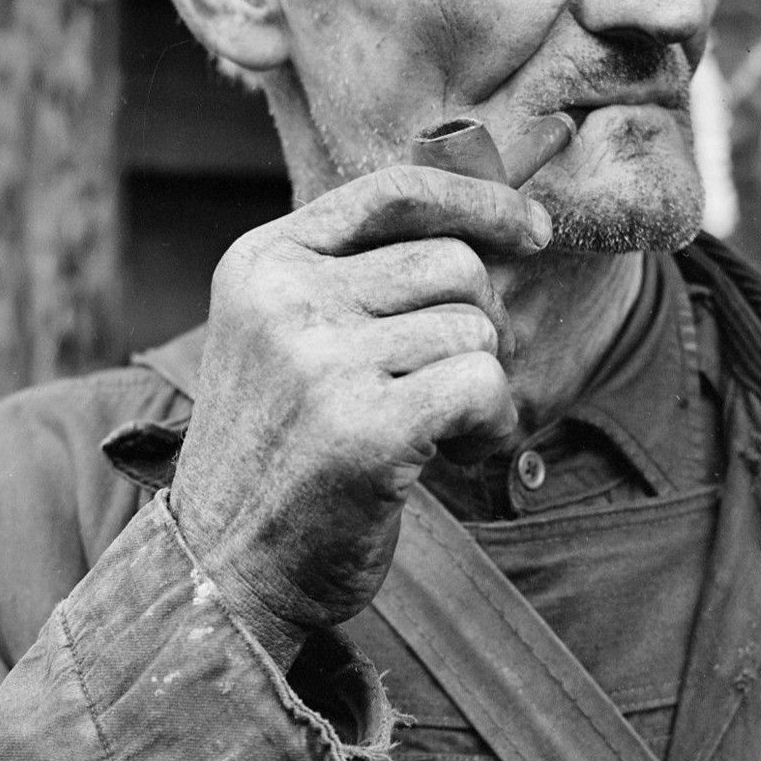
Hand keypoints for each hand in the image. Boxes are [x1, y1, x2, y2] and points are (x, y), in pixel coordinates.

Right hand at [171, 162, 551, 657]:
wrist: (226, 567)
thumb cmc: (280, 451)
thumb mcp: (286, 336)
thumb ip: (356, 275)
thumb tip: (496, 225)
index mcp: (261, 261)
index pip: (394, 192)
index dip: (480, 202)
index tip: (533, 232)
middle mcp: (284, 299)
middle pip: (454, 264)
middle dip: (475, 326)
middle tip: (440, 388)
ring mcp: (320, 361)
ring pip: (475, 329)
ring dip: (480, 387)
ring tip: (430, 431)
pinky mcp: (365, 428)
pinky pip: (484, 385)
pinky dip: (492, 425)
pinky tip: (453, 455)